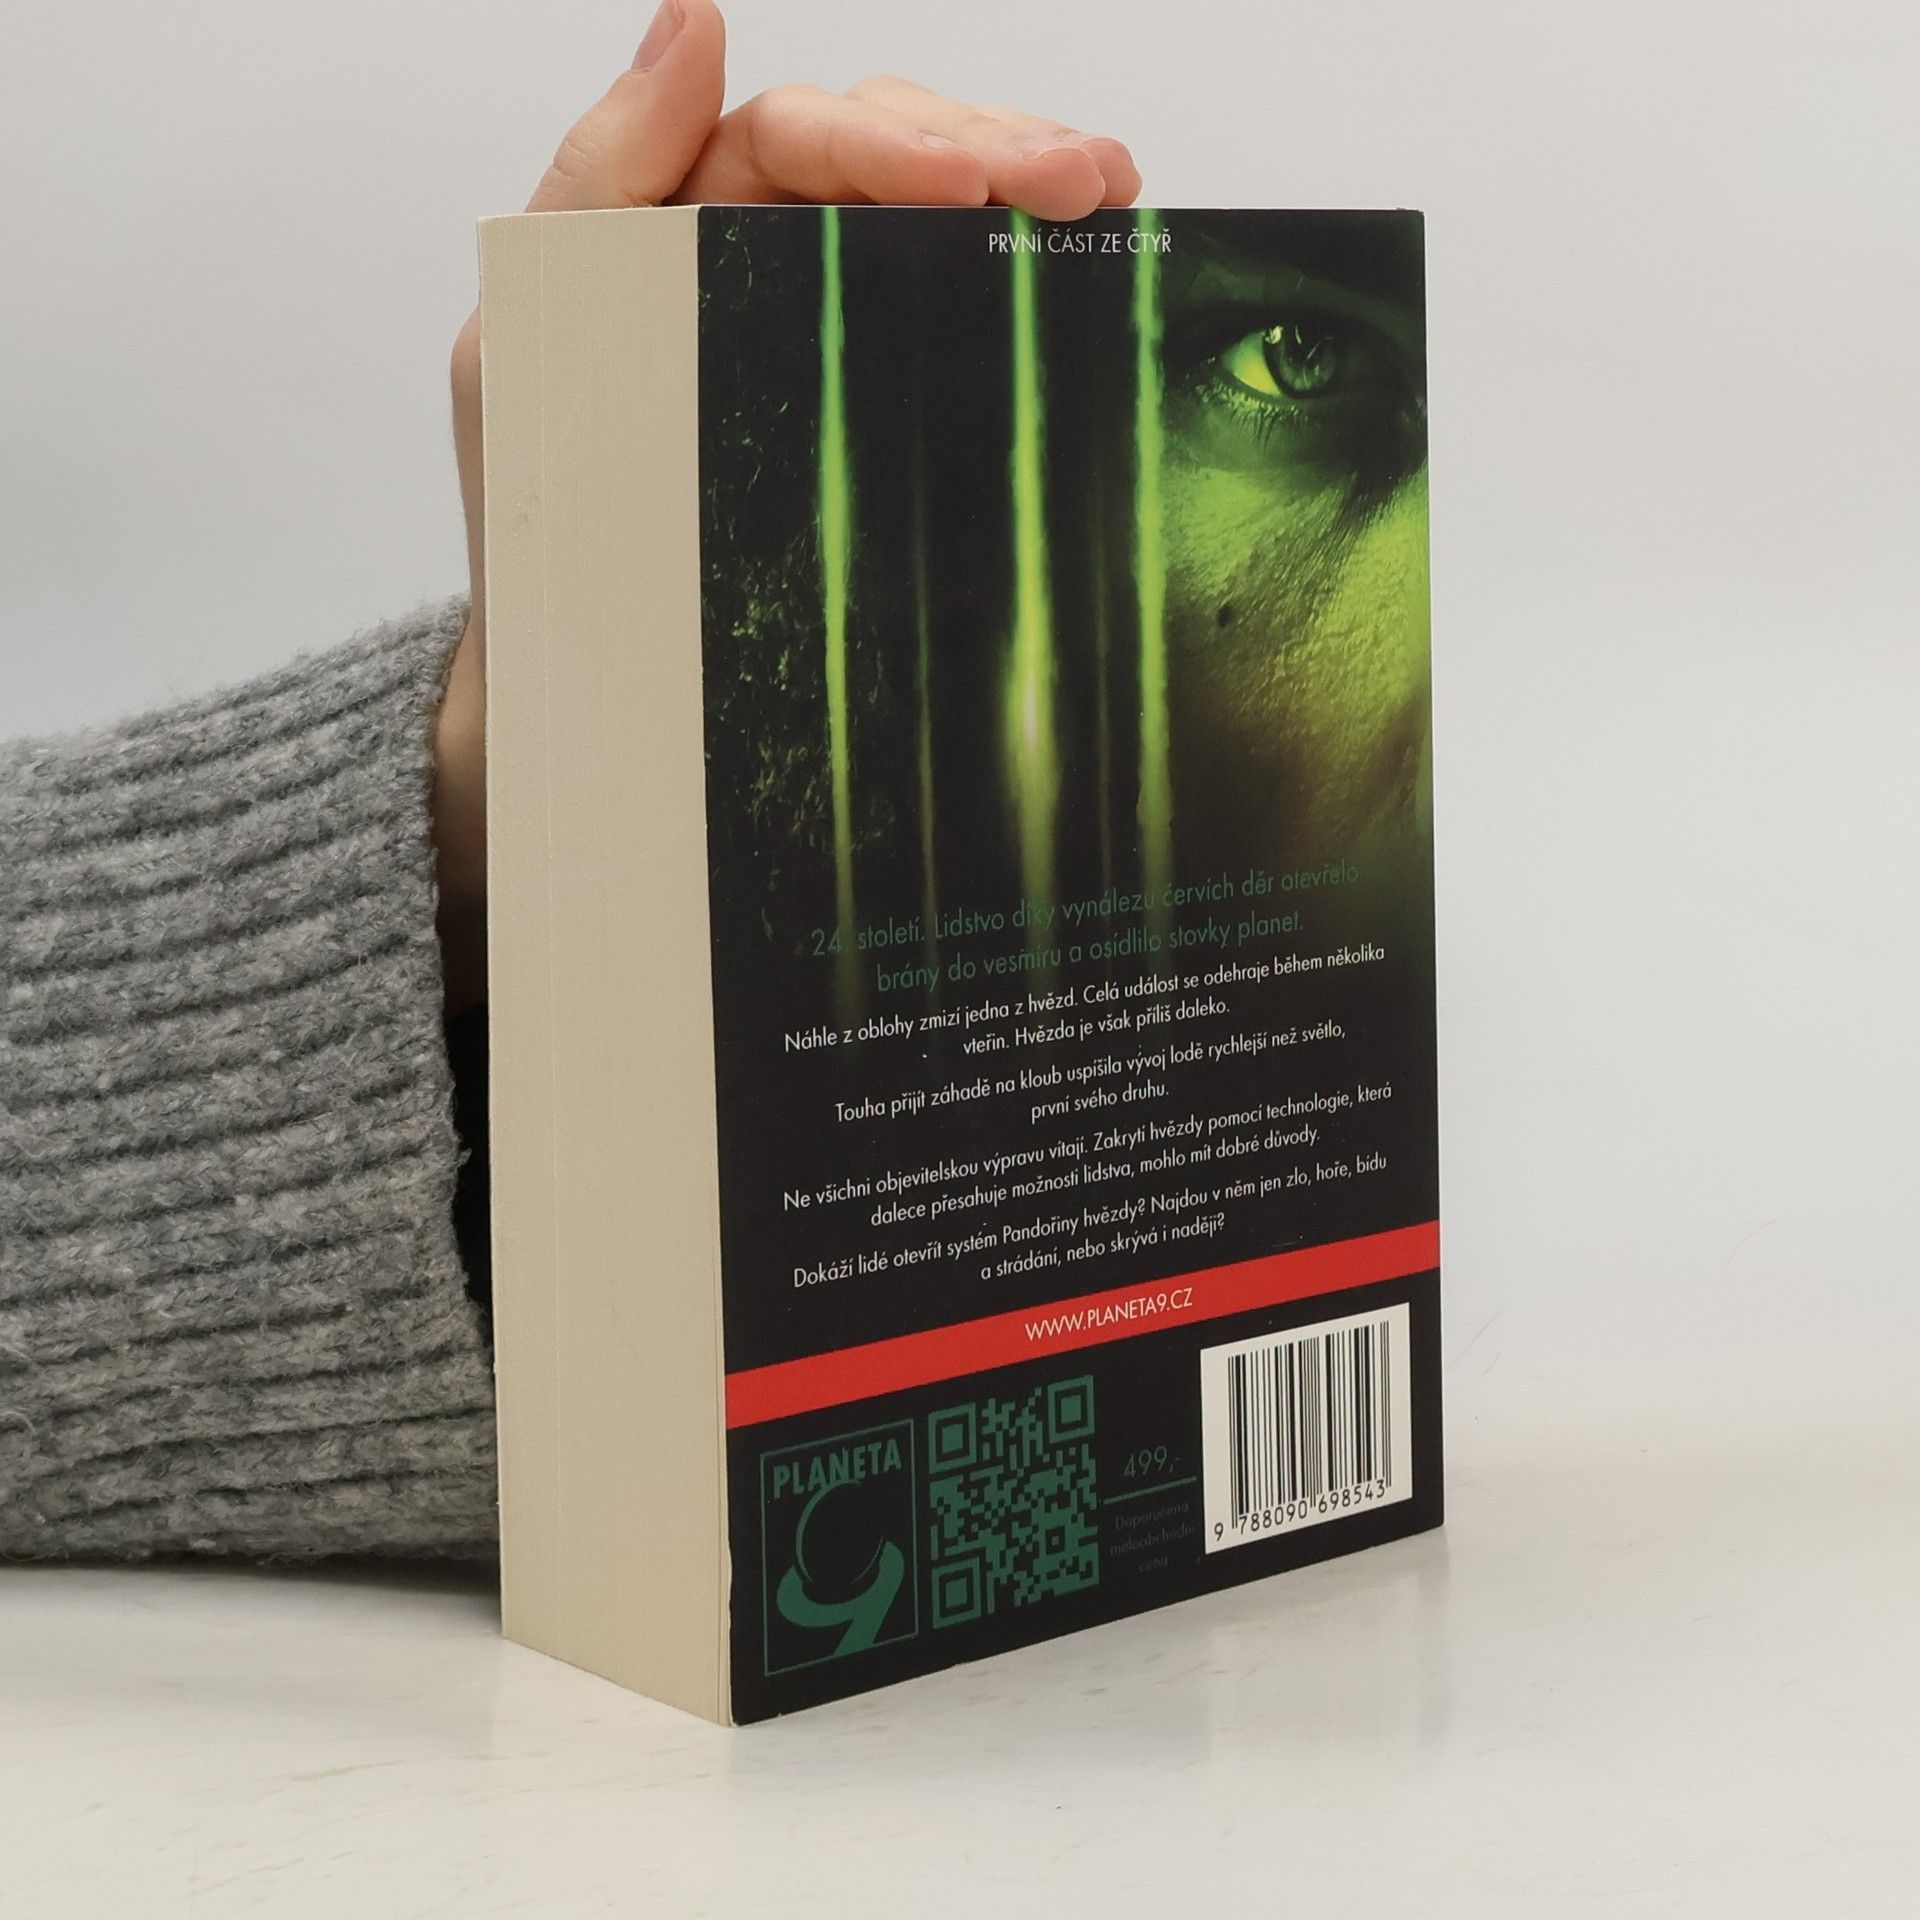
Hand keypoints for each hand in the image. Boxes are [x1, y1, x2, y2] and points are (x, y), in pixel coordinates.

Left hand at [432, 0, 1141, 1012]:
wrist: (583, 669)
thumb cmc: (543, 510)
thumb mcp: (530, 330)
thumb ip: (603, 174)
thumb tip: (694, 16)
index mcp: (686, 215)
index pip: (800, 136)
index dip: (894, 138)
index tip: (978, 178)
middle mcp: (767, 250)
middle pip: (893, 155)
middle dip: (993, 147)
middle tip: (1091, 177)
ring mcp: (830, 324)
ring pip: (940, 219)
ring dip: (1029, 188)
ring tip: (1111, 192)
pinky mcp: (879, 400)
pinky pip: (954, 314)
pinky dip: (1022, 278)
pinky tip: (1090, 255)